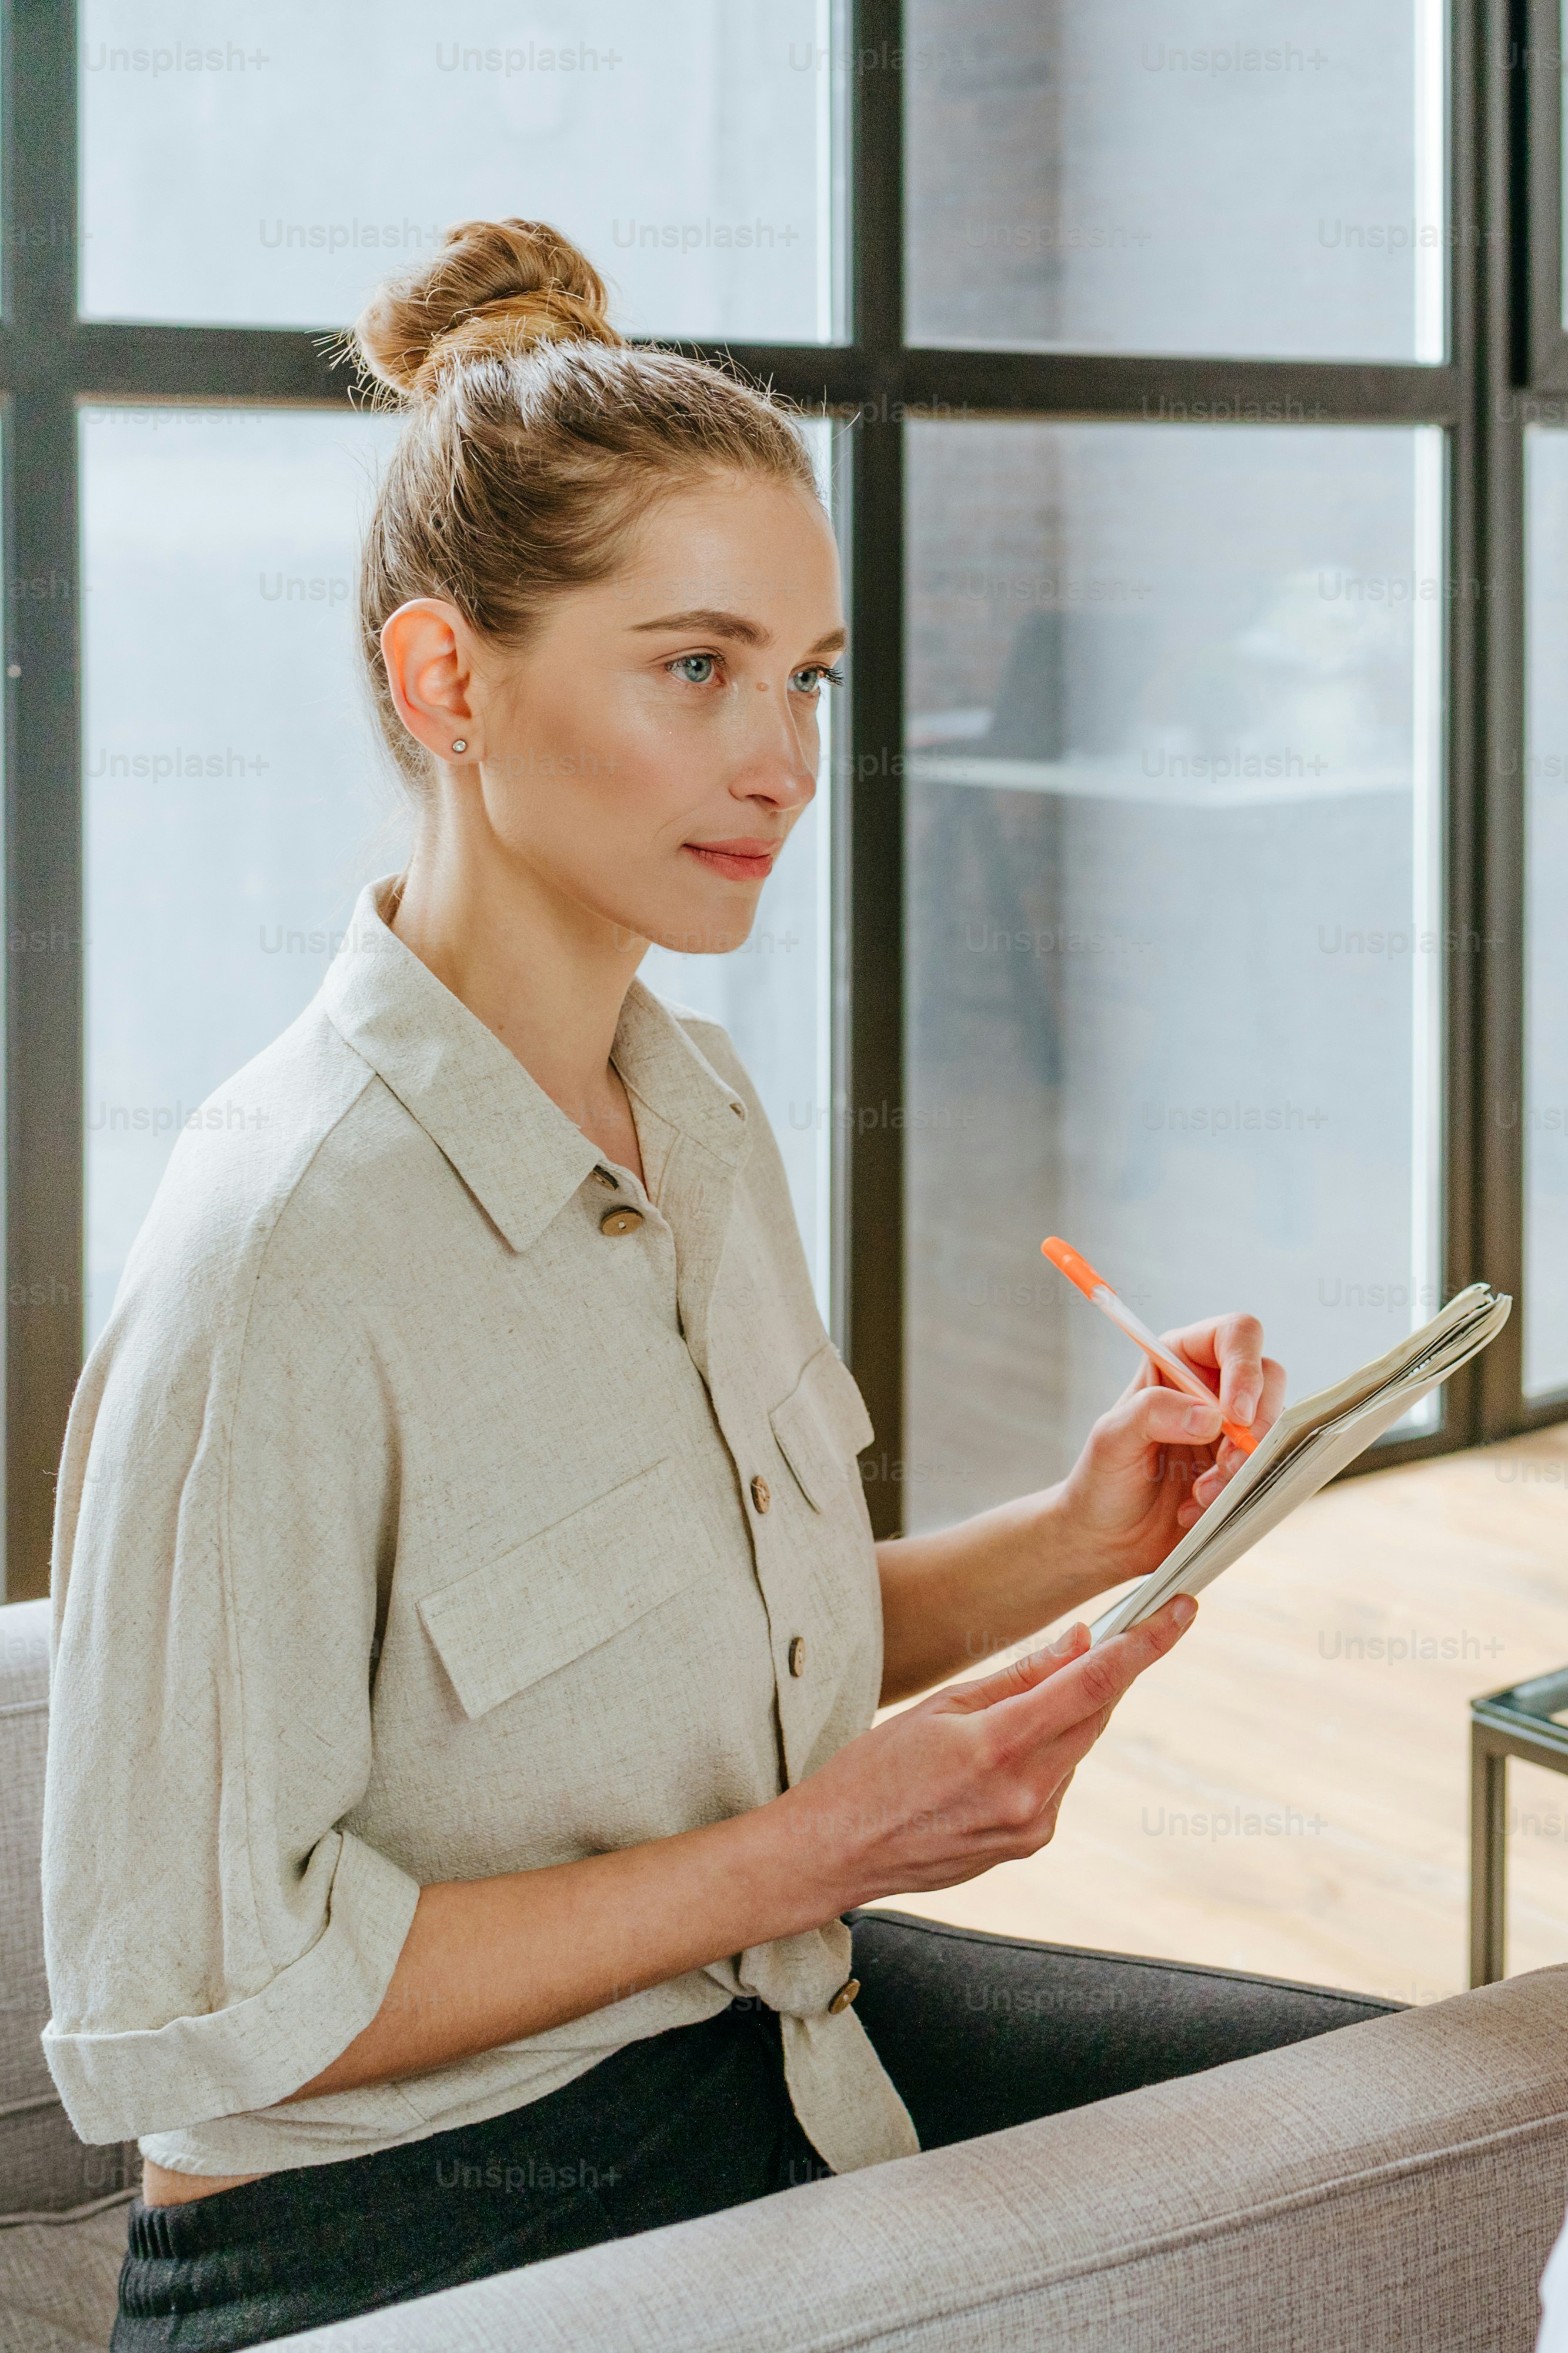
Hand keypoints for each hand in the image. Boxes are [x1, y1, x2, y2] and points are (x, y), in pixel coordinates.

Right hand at [775, 1597, 1196, 1908]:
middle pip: (1096, 1712)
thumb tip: (1081, 1641)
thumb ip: (1019, 1675)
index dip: (1145, 1643)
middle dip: (1105, 1670)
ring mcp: (1033, 1825)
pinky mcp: (1031, 1843)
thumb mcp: (940, 1705)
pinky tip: (999, 1752)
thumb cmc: (874, 1770)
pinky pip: (1059, 1779)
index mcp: (999, 1747)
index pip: (1094, 1683)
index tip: (1181, 1611)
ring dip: (1067, 1713)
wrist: (838, 1852)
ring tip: (1007, 1710)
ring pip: (1078, 1745)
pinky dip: (1048, 1751)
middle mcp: (1028, 1793)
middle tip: (1106, 1632)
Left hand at [1055, 1313, 1284, 1590]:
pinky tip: (1199, 1509)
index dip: (1244, 1367)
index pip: (1234, 1334)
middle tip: (1226, 1462)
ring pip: (1275, 1428)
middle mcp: (1212, 1388)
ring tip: (1202, 1494)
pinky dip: (1242, 1493)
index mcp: (1179, 1361)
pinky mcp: (1244, 1469)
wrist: (1108, 1540)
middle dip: (1256, 1423)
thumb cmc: (1102, 1480)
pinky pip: (1269, 1470)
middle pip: (1270, 1377)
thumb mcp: (1111, 1441)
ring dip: (1246, 1465)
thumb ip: (1151, 1413)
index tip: (1235, 1414)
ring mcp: (1233, 1430)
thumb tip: (1211, 1415)